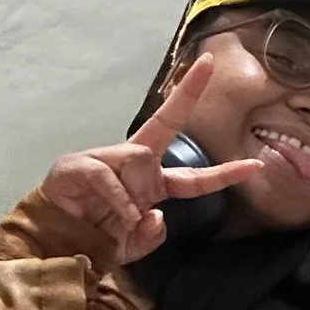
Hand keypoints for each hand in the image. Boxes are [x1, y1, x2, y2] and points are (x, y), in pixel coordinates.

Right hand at [39, 56, 263, 263]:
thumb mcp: (133, 246)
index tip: (254, 165)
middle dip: (188, 92)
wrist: (55, 246)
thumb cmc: (95, 240)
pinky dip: (117, 201)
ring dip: (133, 194)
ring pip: (140, 157)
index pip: (193, 177)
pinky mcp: (80, 163)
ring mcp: (106, 158)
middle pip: (166, 123)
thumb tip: (155, 215)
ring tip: (118, 219)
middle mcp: (133, 163)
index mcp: (150, 184)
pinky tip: (113, 216)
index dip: (223, 173)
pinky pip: (111, 177)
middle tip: (208, 63)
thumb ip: (151, 236)